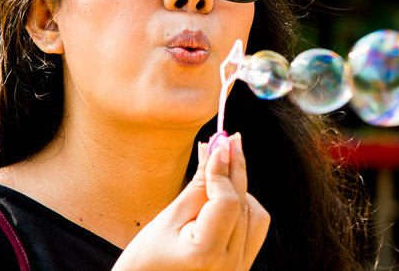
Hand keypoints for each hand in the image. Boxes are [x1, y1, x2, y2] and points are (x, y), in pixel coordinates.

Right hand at [112, 133, 269, 269]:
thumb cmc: (145, 262)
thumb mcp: (168, 219)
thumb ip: (199, 185)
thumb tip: (216, 149)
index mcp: (207, 255)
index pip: (228, 201)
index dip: (223, 169)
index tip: (218, 142)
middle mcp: (230, 266)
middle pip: (243, 203)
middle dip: (235, 168)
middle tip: (229, 139)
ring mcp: (238, 269)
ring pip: (253, 214)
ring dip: (240, 188)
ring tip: (221, 166)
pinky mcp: (240, 267)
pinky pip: (252, 229)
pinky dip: (243, 207)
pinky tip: (225, 194)